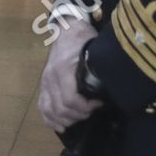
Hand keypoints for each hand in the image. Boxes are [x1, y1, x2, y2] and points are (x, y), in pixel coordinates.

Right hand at [38, 14, 103, 132]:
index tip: (100, 104)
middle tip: (93, 111)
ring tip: (81, 117)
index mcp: (62, 69)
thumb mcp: (93, 51)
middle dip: (79, 115)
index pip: (69, 99)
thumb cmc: (83, 40)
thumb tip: (113, 89)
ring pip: (49, 111)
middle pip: (60, 108)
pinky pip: (42, 107)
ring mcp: (44, 82)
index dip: (86, 107)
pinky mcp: (43, 86)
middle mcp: (50, 78)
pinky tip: (62, 126)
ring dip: (66, 119)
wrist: (67, 30)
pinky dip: (50, 120)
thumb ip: (99, 69)